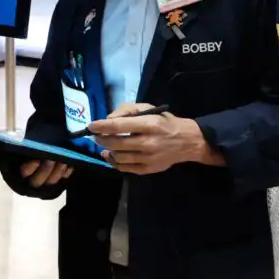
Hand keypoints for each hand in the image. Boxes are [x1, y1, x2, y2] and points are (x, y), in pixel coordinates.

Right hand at [0, 146, 73, 187]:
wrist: (42, 137)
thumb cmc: (25, 143)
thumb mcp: (10, 142)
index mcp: (18, 174)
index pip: (23, 174)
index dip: (29, 168)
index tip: (36, 158)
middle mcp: (31, 181)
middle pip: (38, 181)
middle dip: (46, 170)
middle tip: (52, 158)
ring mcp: (46, 182)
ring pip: (52, 181)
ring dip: (58, 172)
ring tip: (63, 159)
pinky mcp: (58, 180)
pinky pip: (64, 179)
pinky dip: (67, 173)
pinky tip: (71, 165)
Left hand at [88, 103, 222, 174]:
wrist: (187, 142)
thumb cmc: (165, 122)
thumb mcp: (149, 109)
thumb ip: (128, 110)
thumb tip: (109, 119)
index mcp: (149, 124)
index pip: (119, 126)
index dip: (101, 126)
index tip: (91, 126)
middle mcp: (148, 142)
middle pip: (116, 143)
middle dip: (102, 139)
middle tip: (97, 136)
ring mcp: (148, 158)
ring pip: (119, 157)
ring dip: (107, 151)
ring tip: (105, 146)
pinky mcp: (148, 169)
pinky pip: (125, 168)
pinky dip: (115, 162)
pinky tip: (112, 156)